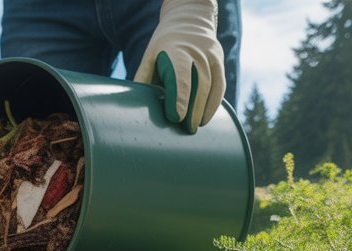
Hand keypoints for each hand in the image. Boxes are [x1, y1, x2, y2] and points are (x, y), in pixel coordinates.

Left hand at [134, 0, 225, 133]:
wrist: (189, 20)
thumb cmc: (164, 45)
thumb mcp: (150, 56)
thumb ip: (143, 78)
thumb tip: (130, 105)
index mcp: (175, 50)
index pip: (180, 76)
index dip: (179, 97)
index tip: (176, 117)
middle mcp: (196, 52)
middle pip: (199, 84)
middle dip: (193, 109)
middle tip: (186, 129)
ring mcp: (210, 55)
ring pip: (212, 86)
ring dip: (204, 109)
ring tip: (195, 127)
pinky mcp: (219, 60)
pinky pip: (220, 85)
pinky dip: (214, 103)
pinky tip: (206, 117)